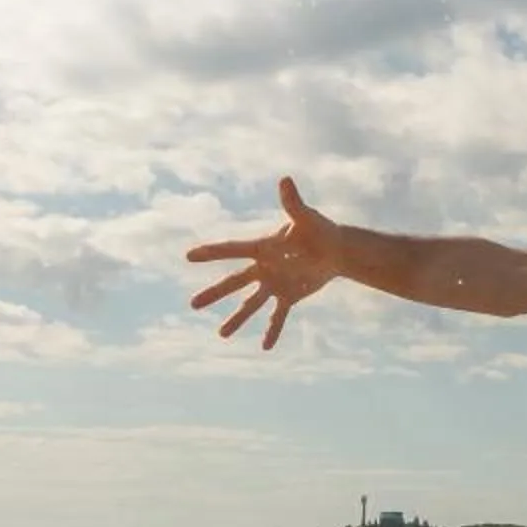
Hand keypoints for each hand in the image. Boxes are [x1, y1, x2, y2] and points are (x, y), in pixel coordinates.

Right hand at [185, 177, 343, 349]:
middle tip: (193, 304)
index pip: (233, 251)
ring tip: (222, 335)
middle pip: (234, 282)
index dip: (211, 253)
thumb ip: (293, 203)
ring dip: (237, 319)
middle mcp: (264, 268)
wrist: (337, 249)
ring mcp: (274, 283)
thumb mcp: (307, 218)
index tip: (189, 256)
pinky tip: (265, 346)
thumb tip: (285, 180)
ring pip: (251, 304)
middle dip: (214, 293)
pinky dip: (273, 330)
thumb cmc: (321, 230)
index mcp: (263, 248)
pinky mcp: (289, 295)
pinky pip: (278, 316)